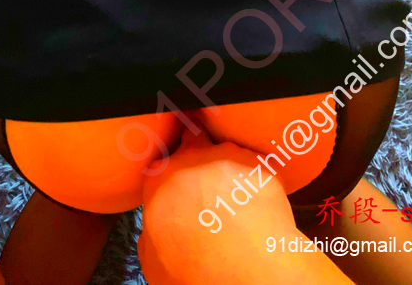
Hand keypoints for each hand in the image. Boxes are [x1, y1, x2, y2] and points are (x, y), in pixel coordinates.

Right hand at [138, 124, 353, 284]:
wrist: (247, 271)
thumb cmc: (195, 270)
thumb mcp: (153, 262)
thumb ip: (152, 231)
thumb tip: (158, 228)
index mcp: (160, 178)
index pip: (159, 165)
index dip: (169, 178)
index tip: (176, 192)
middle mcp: (193, 158)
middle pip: (193, 140)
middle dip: (197, 153)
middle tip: (205, 184)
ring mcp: (229, 157)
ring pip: (226, 152)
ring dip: (226, 169)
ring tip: (234, 200)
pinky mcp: (259, 165)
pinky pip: (254, 167)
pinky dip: (253, 181)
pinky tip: (256, 204)